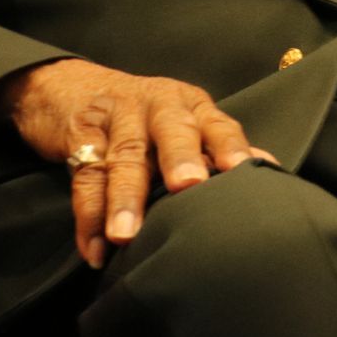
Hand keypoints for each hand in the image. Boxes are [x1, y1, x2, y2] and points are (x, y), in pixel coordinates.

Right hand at [0, 60, 274, 268]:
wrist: (70, 87)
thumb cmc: (143, 116)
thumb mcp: (182, 120)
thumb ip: (216, 145)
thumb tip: (266, 171)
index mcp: (190, 105)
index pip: (216, 123)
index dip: (229, 144)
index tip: (240, 167)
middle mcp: (157, 106)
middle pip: (170, 130)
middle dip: (180, 157)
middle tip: (187, 186)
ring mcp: (116, 117)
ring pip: (122, 157)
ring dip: (124, 199)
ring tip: (126, 236)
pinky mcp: (79, 135)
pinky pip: (85, 178)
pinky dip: (88, 218)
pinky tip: (95, 249)